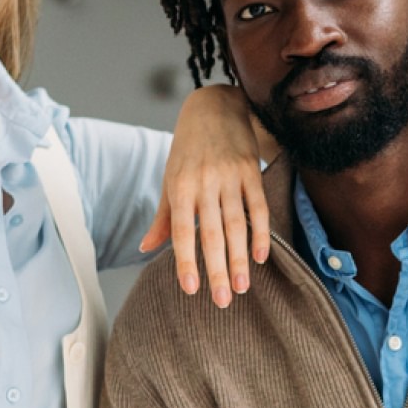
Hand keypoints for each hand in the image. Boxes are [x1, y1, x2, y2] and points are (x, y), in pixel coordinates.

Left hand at [140, 84, 269, 306]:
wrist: (215, 106)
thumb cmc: (188, 148)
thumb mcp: (170, 178)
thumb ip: (163, 217)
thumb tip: (146, 249)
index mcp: (180, 185)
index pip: (181, 231)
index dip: (186, 261)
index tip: (191, 289)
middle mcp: (204, 181)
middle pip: (212, 234)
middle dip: (217, 270)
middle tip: (223, 301)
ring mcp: (230, 176)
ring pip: (237, 225)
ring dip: (240, 259)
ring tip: (242, 287)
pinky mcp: (251, 170)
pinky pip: (258, 207)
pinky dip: (261, 234)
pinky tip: (261, 257)